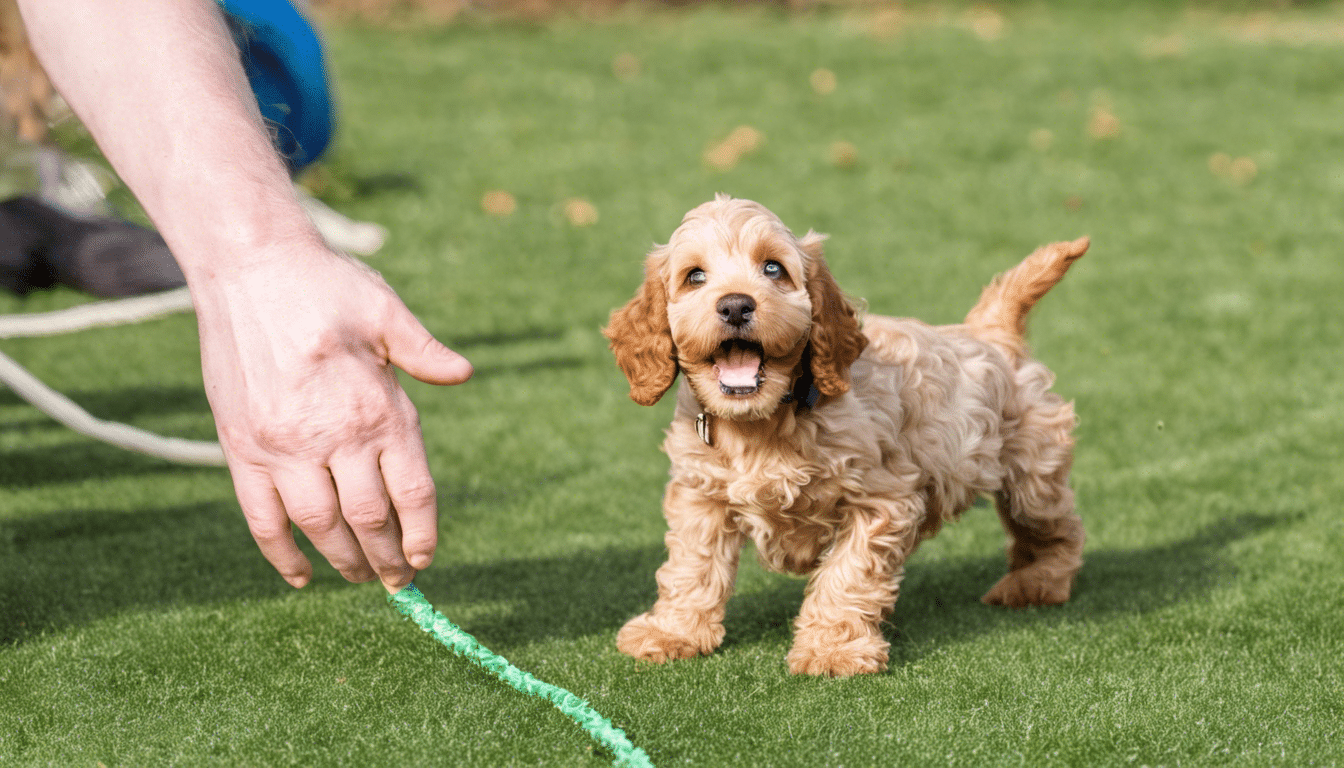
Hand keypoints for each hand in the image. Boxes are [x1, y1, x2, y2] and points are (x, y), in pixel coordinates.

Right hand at [193, 241, 471, 590]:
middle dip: (388, 558)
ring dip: (343, 561)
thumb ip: (424, 351)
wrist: (248, 266)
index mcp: (379, 407)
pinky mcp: (240, 448)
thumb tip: (463, 374)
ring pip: (320, 526)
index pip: (413, 492)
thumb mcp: (385, 311)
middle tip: (398, 582)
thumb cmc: (325, 285)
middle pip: (370, 519)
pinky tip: (302, 576)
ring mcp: (282, 446)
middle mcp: (333, 435)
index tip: (426, 558)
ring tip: (360, 577)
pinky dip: (281, 554)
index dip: (423, 533)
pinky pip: (262, 517)